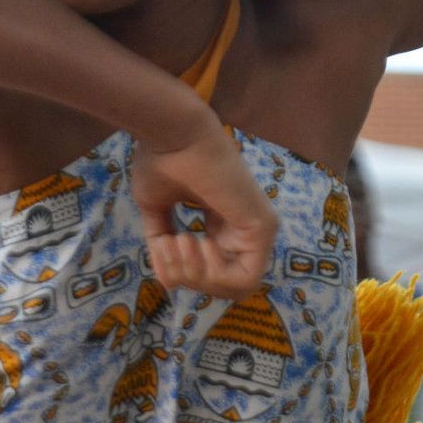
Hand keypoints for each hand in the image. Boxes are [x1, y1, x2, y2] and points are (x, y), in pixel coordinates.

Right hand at [131, 125, 277, 299]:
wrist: (173, 134)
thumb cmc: (163, 162)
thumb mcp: (157, 212)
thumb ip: (164, 246)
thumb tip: (169, 283)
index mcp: (224, 223)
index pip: (212, 274)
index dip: (182, 274)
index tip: (163, 247)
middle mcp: (246, 228)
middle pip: (224, 287)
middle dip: (188, 278)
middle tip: (170, 244)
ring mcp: (259, 228)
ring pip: (236, 288)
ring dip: (198, 276)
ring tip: (181, 239)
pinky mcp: (264, 227)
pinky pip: (246, 278)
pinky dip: (215, 274)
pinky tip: (198, 243)